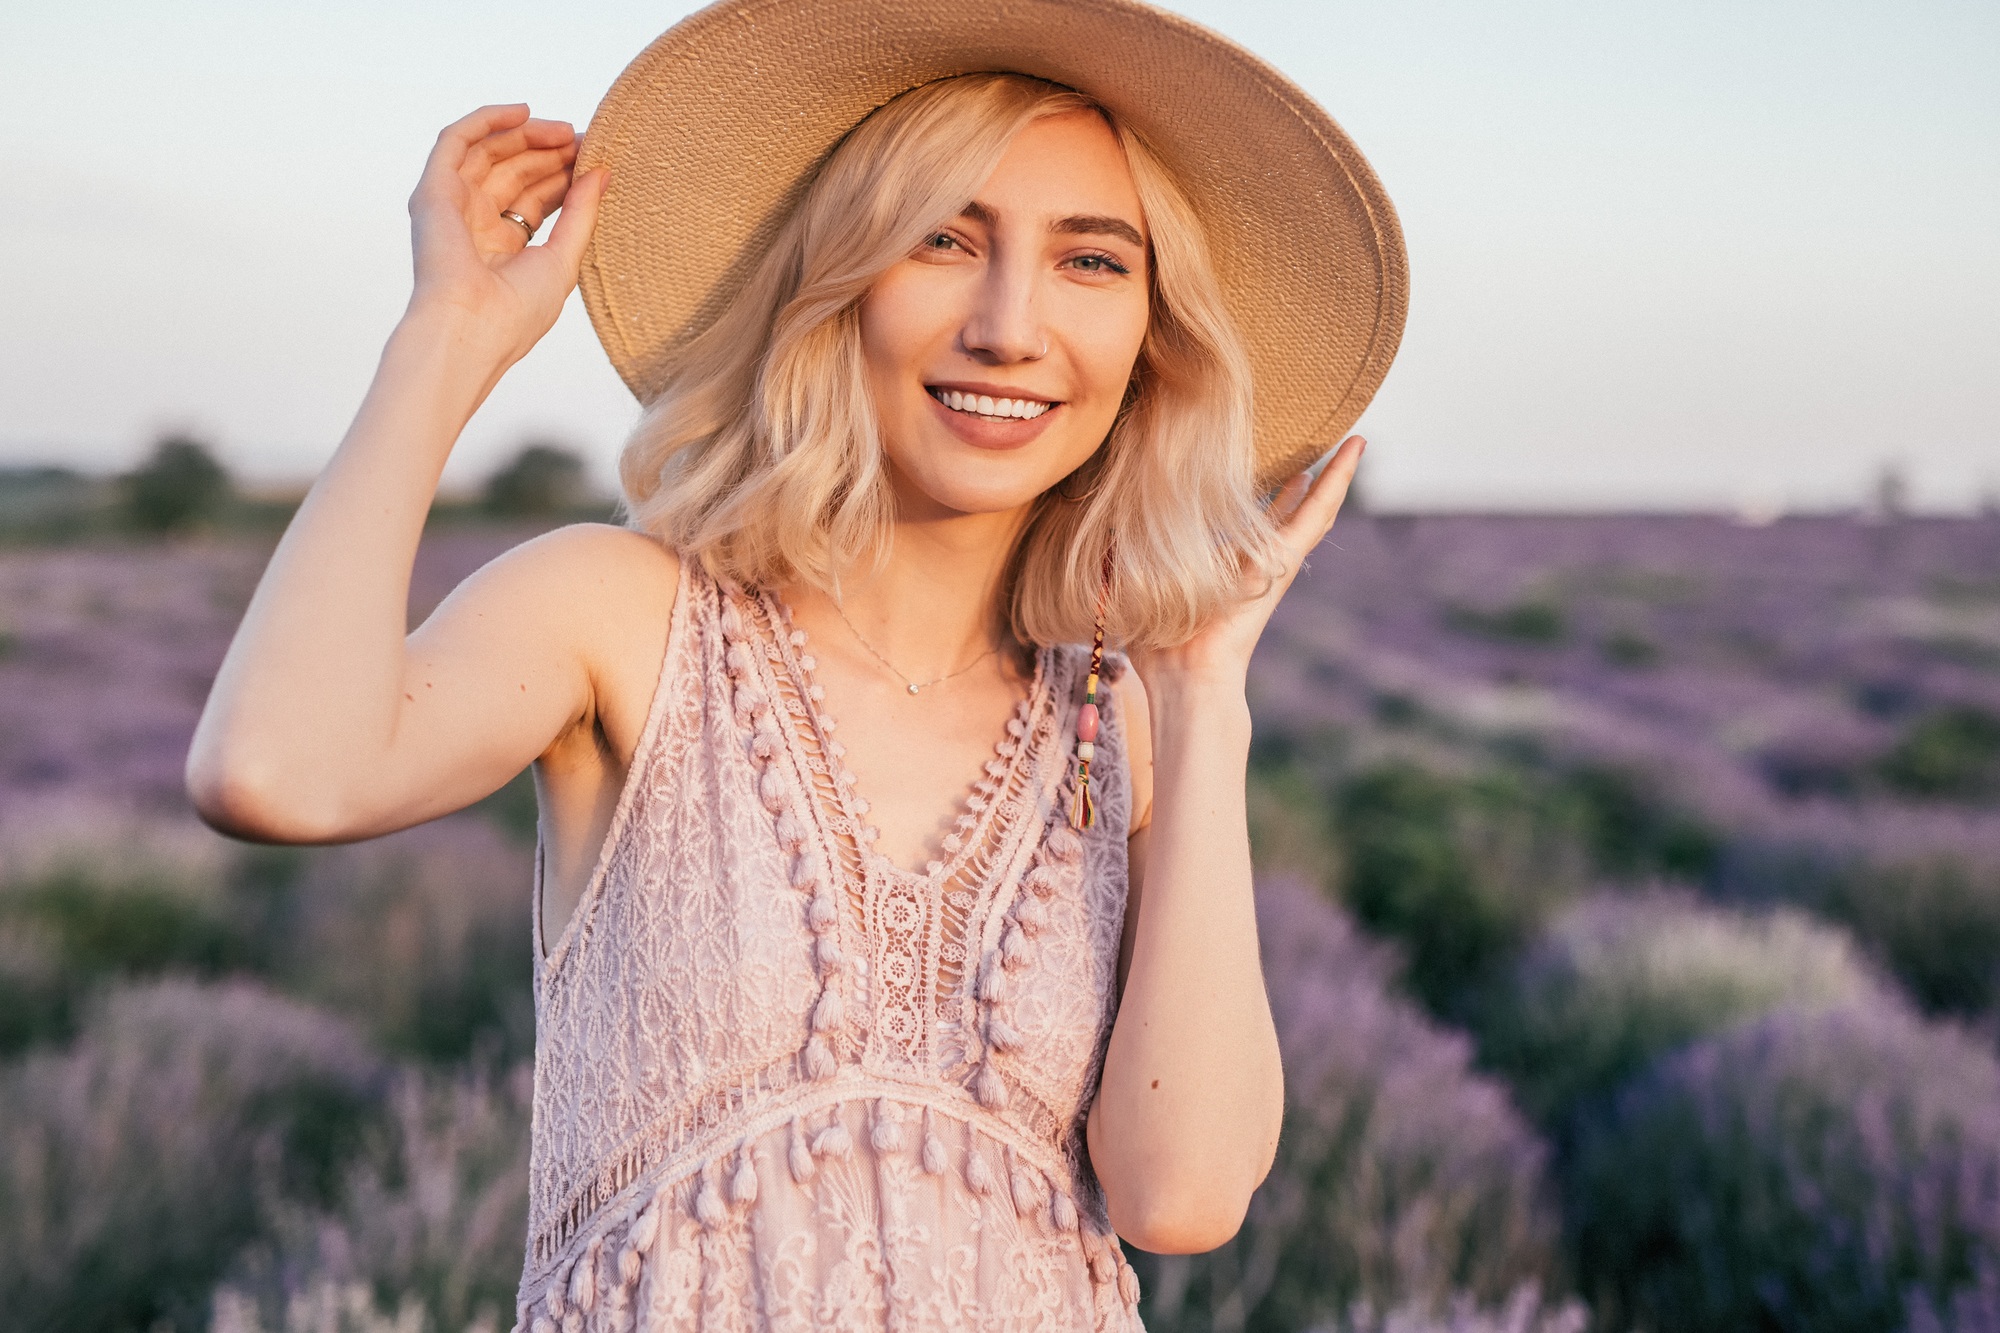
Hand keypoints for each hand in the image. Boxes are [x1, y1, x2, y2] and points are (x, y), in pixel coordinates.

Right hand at [405, 103, 608, 363]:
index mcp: (505, 247)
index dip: (565, 175)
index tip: (596, 159)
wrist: (471, 330)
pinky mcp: (433, 191)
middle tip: (585, 141)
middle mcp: (476, 224)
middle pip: (516, 172)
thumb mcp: (563, 259)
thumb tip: (602, 172)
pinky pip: (456, 140)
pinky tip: (522, 111)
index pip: (536, 197)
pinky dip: (487, 120)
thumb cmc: (516, 314)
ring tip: (566, 130)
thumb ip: (582, 213)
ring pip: (490, 153)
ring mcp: (453, 206)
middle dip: (550, 153)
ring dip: (527, 135)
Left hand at [1131, 435, 1365, 686]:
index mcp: (1226, 567)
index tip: (1278, 474)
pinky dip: (1338, 480)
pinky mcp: (1286, 559)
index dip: (1266, 501)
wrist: (1186, 675)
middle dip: (1305, 484)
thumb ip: (1126, 559)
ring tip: (1354, 444)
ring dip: (1336, 476)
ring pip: (1315, 510)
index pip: (1252, 524)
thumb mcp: (1136, 584)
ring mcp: (1277, 561)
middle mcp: (1258, 562)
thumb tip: (1101, 536)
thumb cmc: (1157, 641)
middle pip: (1289, 515)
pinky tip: (1354, 449)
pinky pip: (1317, 513)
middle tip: (1321, 450)